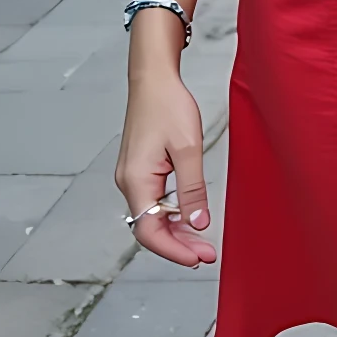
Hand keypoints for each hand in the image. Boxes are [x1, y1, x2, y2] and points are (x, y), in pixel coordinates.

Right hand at [116, 74, 215, 267]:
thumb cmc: (169, 106)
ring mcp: (132, 177)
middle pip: (149, 228)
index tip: (199, 258)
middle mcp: (128, 182)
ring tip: (203, 241)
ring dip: (176, 231)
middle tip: (208, 254)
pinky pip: (153, 202)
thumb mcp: (188, 148)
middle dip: (178, 245)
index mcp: (136, 180)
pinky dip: (171, 214)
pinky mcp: (139, 170)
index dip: (174, 250)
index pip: (149, 231)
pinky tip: (190, 217)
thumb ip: (192, 189)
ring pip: (152, 216)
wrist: (153, 78)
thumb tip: (198, 223)